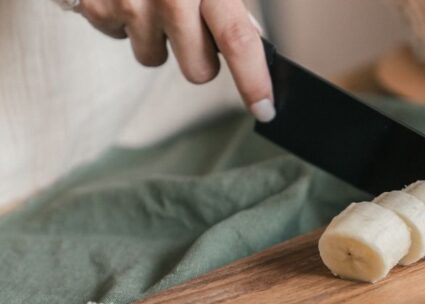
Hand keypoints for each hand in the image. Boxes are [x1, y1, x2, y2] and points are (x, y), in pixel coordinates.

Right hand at [74, 0, 274, 121]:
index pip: (238, 40)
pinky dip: (126, 23)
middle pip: (199, 70)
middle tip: (195, 27)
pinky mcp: (97, 7)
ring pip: (155, 59)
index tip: (265, 109)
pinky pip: (120, 38)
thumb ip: (233, 6)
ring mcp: (131, 3)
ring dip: (158, 38)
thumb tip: (256, 46)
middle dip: (202, 60)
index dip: (254, 81)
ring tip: (154, 0)